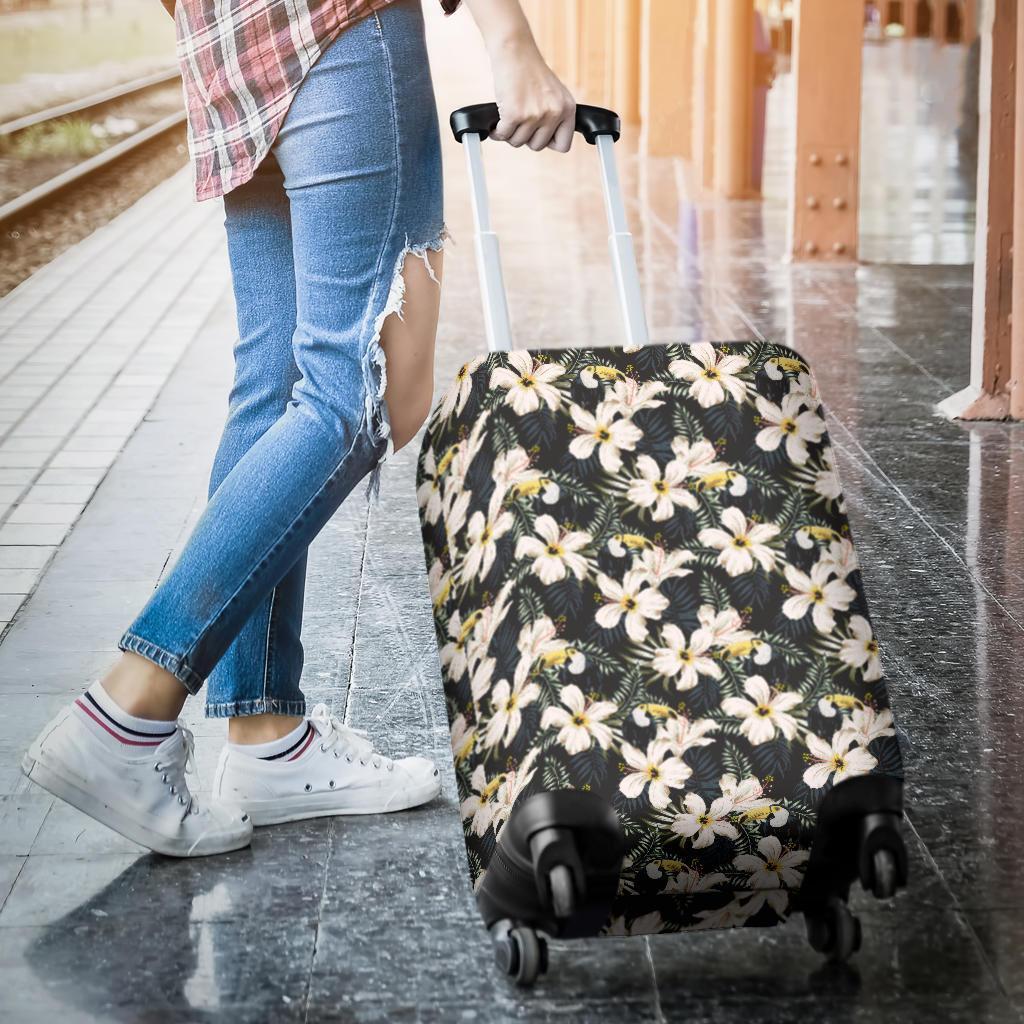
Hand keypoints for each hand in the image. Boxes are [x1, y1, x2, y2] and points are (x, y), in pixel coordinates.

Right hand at [488, 37, 575, 151]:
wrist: (514, 49)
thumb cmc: (529, 70)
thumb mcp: (553, 93)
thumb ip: (555, 116)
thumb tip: (546, 142)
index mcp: (567, 108)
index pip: (563, 145)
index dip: (547, 142)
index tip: (538, 133)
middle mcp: (554, 112)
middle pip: (537, 146)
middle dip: (525, 137)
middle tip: (519, 122)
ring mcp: (534, 114)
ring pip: (518, 142)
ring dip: (509, 133)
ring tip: (508, 117)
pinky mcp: (515, 114)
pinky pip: (503, 135)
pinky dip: (497, 131)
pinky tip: (497, 122)